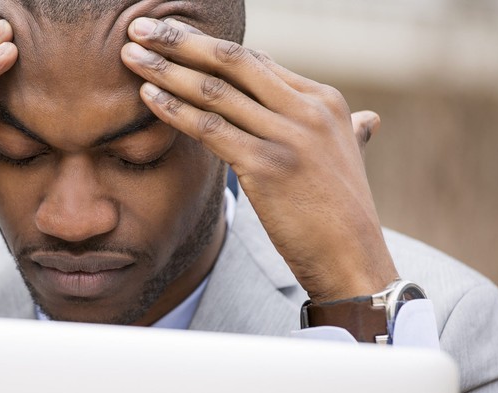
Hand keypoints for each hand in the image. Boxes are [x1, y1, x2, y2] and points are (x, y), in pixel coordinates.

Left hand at [121, 18, 395, 302]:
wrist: (353, 259)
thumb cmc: (342, 213)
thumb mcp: (349, 158)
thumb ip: (350, 131)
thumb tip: (367, 121)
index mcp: (323, 101)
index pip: (256, 61)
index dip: (208, 45)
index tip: (172, 35)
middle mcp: (307, 109)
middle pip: (233, 61)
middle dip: (180, 40)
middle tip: (140, 27)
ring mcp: (288, 136)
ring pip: (215, 91)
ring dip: (165, 69)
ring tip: (130, 55)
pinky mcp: (266, 166)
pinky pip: (209, 128)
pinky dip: (174, 109)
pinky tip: (147, 97)